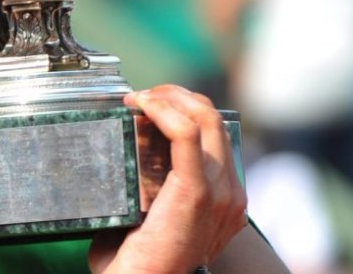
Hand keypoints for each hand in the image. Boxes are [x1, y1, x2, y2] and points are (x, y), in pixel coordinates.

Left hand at [88, 85, 247, 273]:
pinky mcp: (198, 191)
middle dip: (176, 95)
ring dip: (168, 98)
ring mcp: (219, 192)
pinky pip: (187, 133)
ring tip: (139, 98)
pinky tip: (142, 105)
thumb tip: (122, 155)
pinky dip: (164, 110)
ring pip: (205, 118)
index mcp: (224, 198)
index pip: (215, 134)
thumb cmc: (138, 262)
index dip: (183, 109)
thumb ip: (151, 188)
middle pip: (213, 118)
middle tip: (142, 96)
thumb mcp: (154, 217)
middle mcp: (229, 193)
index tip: (148, 104)